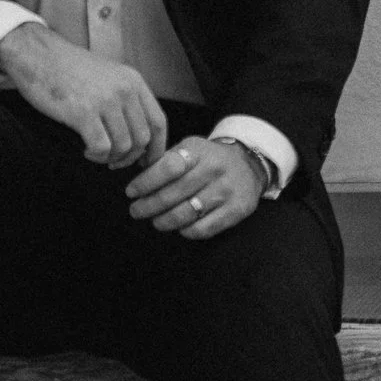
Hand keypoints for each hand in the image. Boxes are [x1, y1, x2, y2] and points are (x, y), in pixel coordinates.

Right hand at [0, 20, 167, 169]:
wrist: (38, 55)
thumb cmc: (69, 69)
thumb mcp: (109, 76)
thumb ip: (126, 98)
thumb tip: (139, 135)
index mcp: (133, 80)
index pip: (158, 121)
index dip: (156, 148)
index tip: (147, 162)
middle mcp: (124, 90)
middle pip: (143, 138)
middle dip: (130, 158)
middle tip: (114, 161)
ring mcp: (105, 101)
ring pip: (124, 146)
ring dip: (111, 158)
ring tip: (96, 152)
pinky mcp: (83, 112)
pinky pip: (102, 148)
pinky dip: (96, 155)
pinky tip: (85, 149)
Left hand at [127, 133, 264, 242]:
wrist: (249, 165)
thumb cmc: (209, 159)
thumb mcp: (190, 149)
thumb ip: (165, 160)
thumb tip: (137, 176)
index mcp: (199, 150)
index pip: (168, 166)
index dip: (146, 181)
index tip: (131, 192)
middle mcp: (214, 169)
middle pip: (173, 193)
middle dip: (148, 205)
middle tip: (136, 210)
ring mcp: (227, 191)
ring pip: (186, 214)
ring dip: (164, 221)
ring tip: (155, 220)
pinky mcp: (236, 210)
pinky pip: (202, 229)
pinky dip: (185, 231)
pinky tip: (179, 227)